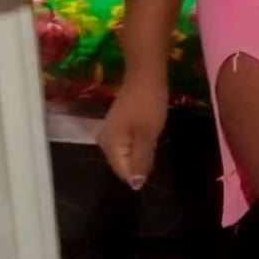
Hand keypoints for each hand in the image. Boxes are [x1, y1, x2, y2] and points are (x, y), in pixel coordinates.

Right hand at [97, 71, 167, 189]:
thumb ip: (140, 162)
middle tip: (154, 142)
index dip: (141, 170)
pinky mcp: (119, 124)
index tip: (154, 156)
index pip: (124, 173)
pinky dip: (141, 139)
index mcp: (108, 146)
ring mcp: (111, 131)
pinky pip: (130, 141)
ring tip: (153, 135)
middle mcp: (104, 141)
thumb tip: (135, 185)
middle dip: (142, 159)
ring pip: (129, 152)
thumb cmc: (147, 104)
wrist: (145, 73)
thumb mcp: (147, 136)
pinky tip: (150, 129)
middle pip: (125, 164)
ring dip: (143, 148)